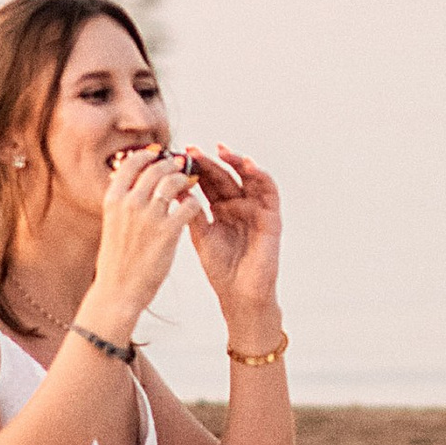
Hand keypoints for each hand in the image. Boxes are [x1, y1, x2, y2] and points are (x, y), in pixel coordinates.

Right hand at [88, 143, 207, 332]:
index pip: (131, 164)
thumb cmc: (116, 260)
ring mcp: (150, 216)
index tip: (157, 154)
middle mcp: (130, 202)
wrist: (118, 290)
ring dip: (184, 179)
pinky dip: (193, 202)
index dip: (147, 155)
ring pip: (173, 181)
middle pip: (155, 169)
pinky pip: (188, 204)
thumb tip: (135, 184)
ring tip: (190, 182)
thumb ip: (123, 202)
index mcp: (113, 199)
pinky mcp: (168, 231)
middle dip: (171, 164)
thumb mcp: (112, 224)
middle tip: (180, 165)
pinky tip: (193, 207)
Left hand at [185, 143, 281, 318]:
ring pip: (248, 179)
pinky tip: (249, 166)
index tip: (181, 154)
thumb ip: (191, 212)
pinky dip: (261, 176)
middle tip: (194, 150)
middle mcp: (238, 205)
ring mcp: (256, 210)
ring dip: (237, 163)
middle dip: (211, 162)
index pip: (209, 182)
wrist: (239, 294)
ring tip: (222, 151)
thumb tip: (174, 187)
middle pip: (226, 177)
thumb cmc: (220, 268)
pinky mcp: (271, 217)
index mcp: (220, 209)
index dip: (197, 168)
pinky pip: (269, 192)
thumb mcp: (200, 236)